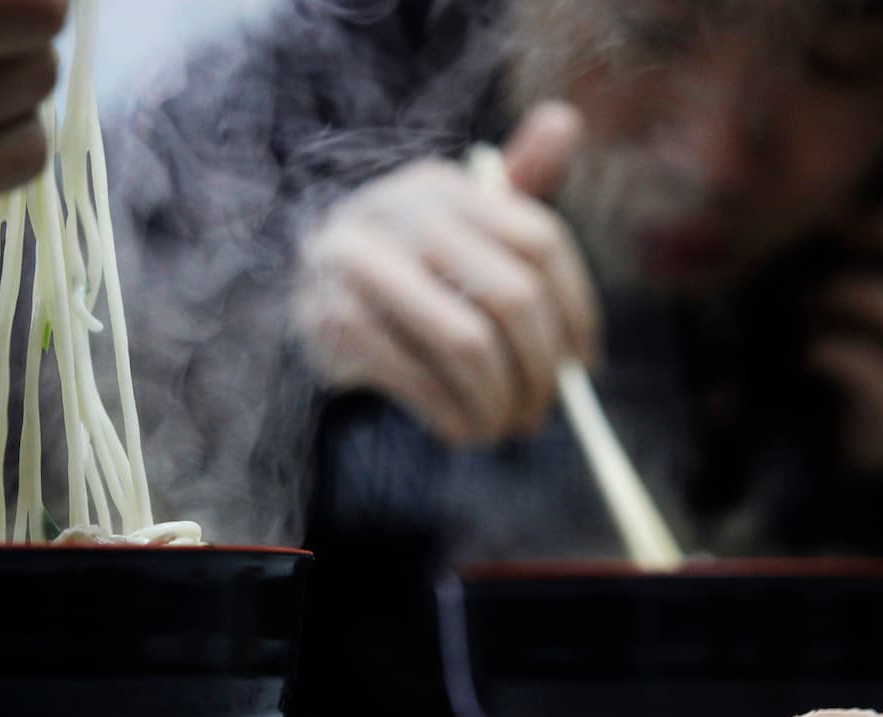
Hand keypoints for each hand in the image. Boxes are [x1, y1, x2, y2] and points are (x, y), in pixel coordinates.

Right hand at [293, 102, 601, 446]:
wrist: (298, 298)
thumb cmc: (399, 263)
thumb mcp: (454, 221)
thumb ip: (513, 185)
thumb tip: (565, 120)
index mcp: (441, 185)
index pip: (541, 242)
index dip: (578, 311)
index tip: (584, 364)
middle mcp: (400, 213)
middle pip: (512, 297)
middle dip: (540, 369)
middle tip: (543, 410)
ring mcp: (361, 266)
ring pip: (470, 344)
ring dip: (499, 401)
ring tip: (505, 426)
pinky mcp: (334, 321)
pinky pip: (419, 380)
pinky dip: (453, 416)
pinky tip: (462, 430)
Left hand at [808, 107, 882, 471]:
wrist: (871, 502)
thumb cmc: (862, 403)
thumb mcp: (874, 337)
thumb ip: (875, 284)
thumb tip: (834, 219)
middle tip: (831, 221)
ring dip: (843, 295)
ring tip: (804, 303)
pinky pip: (868, 366)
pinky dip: (827, 348)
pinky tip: (807, 353)